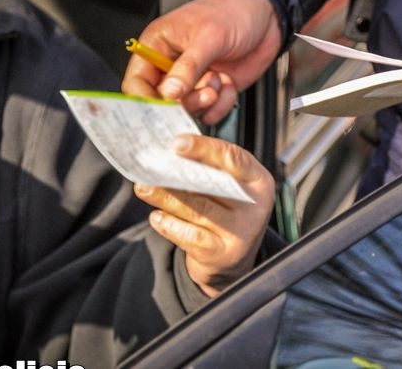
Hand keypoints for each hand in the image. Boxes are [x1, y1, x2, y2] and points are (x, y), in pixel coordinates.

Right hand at [122, 0, 281, 124]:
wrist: (266, 15)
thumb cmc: (233, 12)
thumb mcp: (209, 36)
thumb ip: (188, 66)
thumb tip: (169, 92)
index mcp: (158, 45)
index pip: (137, 81)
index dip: (145, 99)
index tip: (163, 108)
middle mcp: (171, 65)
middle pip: (160, 102)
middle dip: (183, 102)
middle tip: (203, 93)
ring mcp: (192, 80)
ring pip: (186, 110)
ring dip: (204, 102)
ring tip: (218, 82)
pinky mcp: (211, 90)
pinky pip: (209, 112)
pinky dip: (221, 106)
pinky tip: (228, 86)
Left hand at [134, 134, 275, 297]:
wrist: (232, 257)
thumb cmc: (225, 210)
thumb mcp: (228, 187)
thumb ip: (209, 170)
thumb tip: (172, 152)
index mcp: (258, 180)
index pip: (234, 158)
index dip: (205, 149)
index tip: (177, 144)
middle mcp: (254, 206)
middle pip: (213, 184)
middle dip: (179, 174)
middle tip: (151, 166)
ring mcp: (241, 232)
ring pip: (198, 209)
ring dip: (166, 197)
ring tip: (144, 188)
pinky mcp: (223, 254)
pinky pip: (191, 236)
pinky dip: (170, 225)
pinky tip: (156, 216)